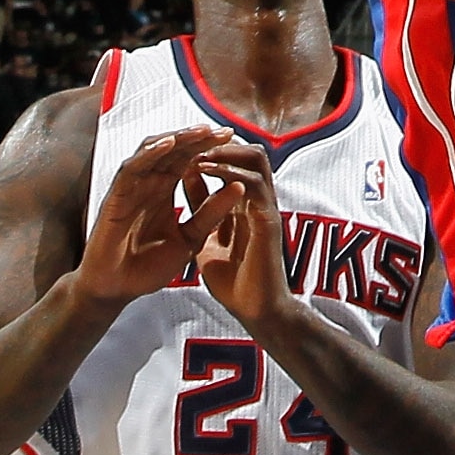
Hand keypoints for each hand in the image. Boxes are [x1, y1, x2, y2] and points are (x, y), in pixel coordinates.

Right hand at [75, 128, 244, 312]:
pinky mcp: (116, 195)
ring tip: (202, 132)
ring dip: (178, 138)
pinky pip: (132, 167)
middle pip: (176, 149)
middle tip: (225, 132)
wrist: (117, 291)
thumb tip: (241, 186)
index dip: (211, 146)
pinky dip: (149, 153)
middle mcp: (150, 182)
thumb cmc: (148, 266)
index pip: (191, 158)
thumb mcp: (190, 238)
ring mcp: (133, 186)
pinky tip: (167, 145)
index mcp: (168, 189)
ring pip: (154, 150)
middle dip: (200, 137)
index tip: (233, 139)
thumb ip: (211, 213)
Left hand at [192, 141, 293, 336]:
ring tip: (198, 151)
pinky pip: (252, 184)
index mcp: (248, 203)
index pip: (238, 162)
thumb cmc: (235, 280)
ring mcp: (267, 207)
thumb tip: (187, 177)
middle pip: (252, 152)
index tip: (187, 148)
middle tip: (194, 142)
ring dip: (226, 151)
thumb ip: (202, 208)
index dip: (215, 150)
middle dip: (223, 143)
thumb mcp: (208, 237)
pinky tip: (205, 170)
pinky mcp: (267, 220)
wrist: (255, 311)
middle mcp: (261, 199)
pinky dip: (228, 172)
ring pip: (256, 159)